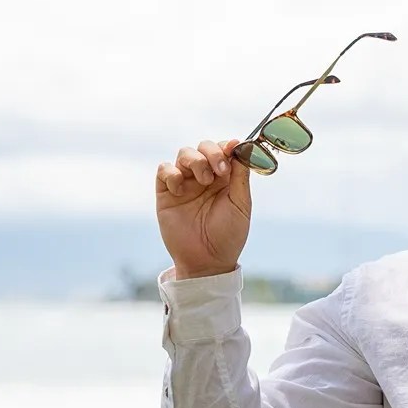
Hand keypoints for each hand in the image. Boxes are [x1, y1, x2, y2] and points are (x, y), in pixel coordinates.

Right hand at [155, 139, 251, 279]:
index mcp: (225, 178)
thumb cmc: (228, 235)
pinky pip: (164, 170)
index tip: (234, 149)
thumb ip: (240, 176)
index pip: (224, 150)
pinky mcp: (166, 193)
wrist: (207, 261)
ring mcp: (185, 183)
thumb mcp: (241, 204)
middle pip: (203, 147)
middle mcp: (204, 177)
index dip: (227, 146)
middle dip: (212, 153)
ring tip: (204, 181)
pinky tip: (181, 190)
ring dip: (195, 161)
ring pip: (184, 153)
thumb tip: (243, 147)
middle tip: (220, 171)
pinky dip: (172, 173)